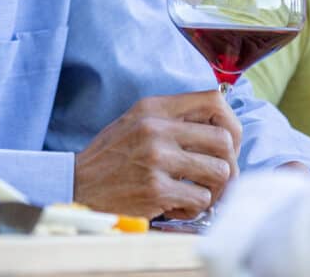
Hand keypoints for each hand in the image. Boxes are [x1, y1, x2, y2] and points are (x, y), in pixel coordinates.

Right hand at [73, 92, 241, 218]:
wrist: (78, 184)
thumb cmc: (113, 156)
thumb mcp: (137, 121)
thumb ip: (173, 118)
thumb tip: (221, 126)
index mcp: (154, 108)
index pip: (213, 101)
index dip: (231, 123)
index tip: (228, 142)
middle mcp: (157, 128)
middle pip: (224, 140)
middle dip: (228, 163)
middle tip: (217, 177)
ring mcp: (157, 158)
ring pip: (219, 172)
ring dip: (214, 189)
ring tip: (196, 192)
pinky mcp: (156, 189)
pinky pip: (201, 199)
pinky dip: (194, 208)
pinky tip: (177, 206)